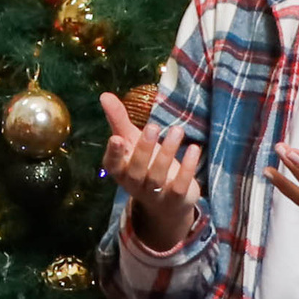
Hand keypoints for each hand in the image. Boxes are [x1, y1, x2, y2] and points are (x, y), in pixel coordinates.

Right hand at [99, 93, 202, 252]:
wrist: (166, 203)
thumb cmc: (144, 164)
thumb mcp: (131, 141)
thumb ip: (118, 120)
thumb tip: (104, 95)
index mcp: (121, 170)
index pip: (112, 165)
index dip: (114, 154)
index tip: (116, 138)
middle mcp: (135, 184)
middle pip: (136, 170)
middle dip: (144, 149)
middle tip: (153, 127)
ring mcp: (155, 194)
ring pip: (158, 176)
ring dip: (167, 153)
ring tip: (178, 129)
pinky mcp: (175, 198)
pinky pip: (180, 185)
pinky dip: (187, 168)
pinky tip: (194, 148)